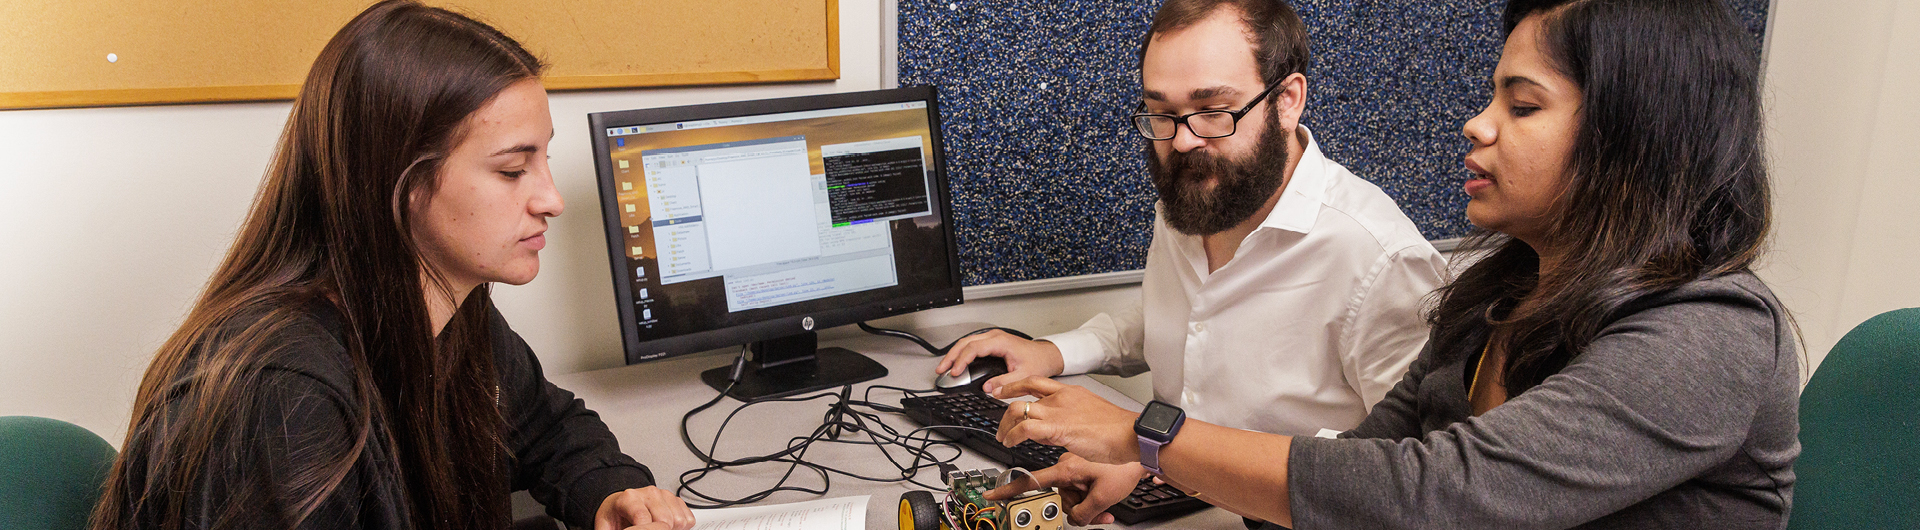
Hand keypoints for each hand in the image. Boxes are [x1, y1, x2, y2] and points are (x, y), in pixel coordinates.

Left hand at [594, 486, 694, 529]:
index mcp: (630, 498)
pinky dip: (680, 527)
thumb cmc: (616, 516)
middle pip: (664, 522)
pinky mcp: (677, 500)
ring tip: (655, 528)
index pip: (643, 519)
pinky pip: (688, 519)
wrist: (622, 504)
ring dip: (670, 529)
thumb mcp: (605, 526)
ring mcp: (665, 495)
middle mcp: (649, 493)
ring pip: (678, 521)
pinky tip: (666, 525)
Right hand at [936, 331, 1065, 393]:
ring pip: (966, 342)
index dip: (962, 360)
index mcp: (1001, 342)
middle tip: (941, 370)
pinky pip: (971, 345)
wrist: (1047, 355)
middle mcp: (994, 337)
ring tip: (944, 368)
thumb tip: (988, 388)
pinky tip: (956, 363)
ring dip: (954, 354)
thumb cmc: (1038, 361)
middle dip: (951, 356)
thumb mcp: (1023, 375)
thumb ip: (1005, 382)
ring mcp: (992, 338)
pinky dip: (961, 354)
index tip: (955, 373)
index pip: (974, 348)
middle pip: (965, 342)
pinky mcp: (991, 342)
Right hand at [985, 454, 1143, 525]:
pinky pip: (1076, 470)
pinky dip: (1087, 484)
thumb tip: (1074, 520)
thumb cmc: (1126, 463)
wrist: (1144, 443)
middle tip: (1094, 508)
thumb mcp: (1104, 497)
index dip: (1008, 490)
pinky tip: (1101, 485)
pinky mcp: (1083, 448)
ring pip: (1067, 481)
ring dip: (1085, 495)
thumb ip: (1083, 513)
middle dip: (1073, 503)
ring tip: (1104, 500)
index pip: (1032, 482)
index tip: (991, 494)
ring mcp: (1073, 449)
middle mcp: (1065, 456)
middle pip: (1055, 488)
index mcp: (1066, 467)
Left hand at [993, 377, 1139, 464]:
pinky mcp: (1058, 428)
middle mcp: (1061, 397)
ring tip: (1003, 438)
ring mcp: (1058, 411)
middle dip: (1005, 406)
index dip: (1015, 386)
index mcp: (1070, 392)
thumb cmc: (1118, 430)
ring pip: (1017, 410)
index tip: (1003, 391)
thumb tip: (1052, 432)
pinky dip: (1012, 436)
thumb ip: (1068, 419)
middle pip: (1021, 393)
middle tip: (1000, 422)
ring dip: (1005, 426)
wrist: (1131, 433)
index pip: (1035, 382)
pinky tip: (1010, 443)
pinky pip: (1025, 429)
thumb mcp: (1089, 416)